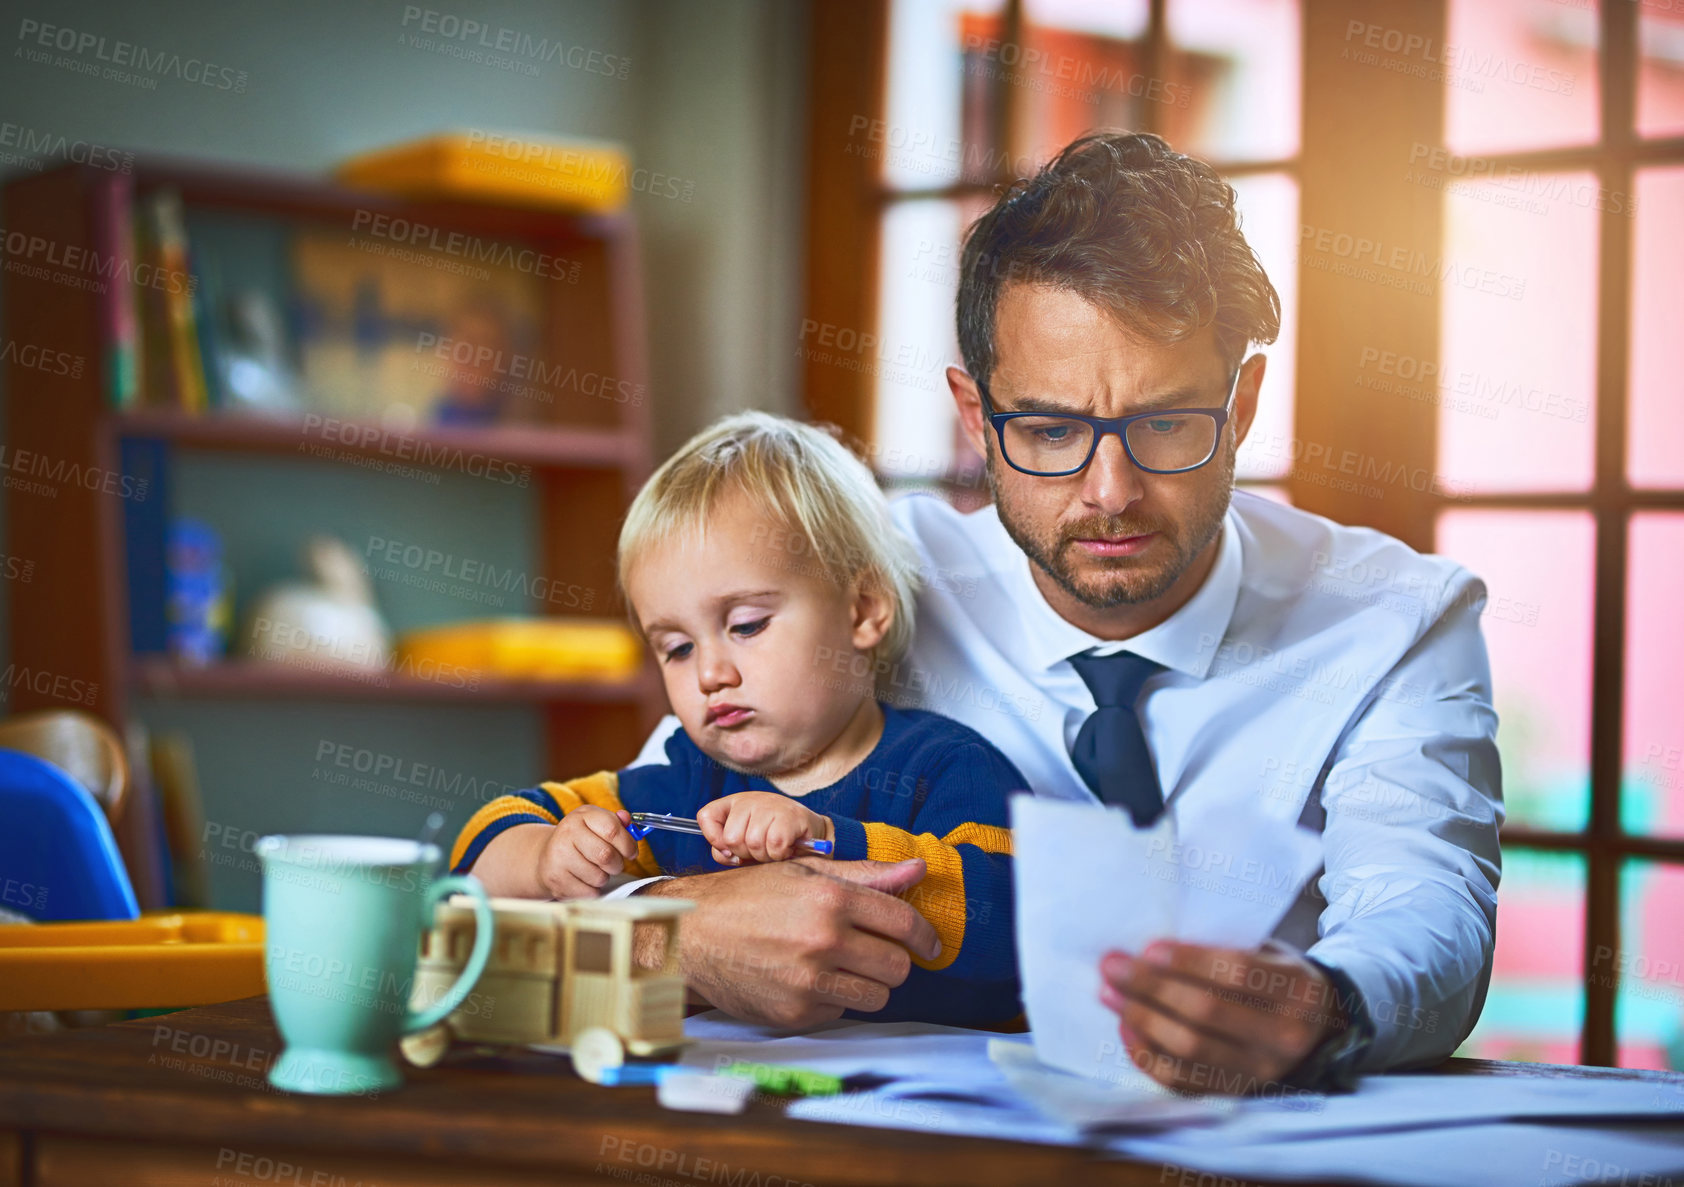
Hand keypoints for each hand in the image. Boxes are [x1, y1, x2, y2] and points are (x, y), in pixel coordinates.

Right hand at [536, 806, 639, 898]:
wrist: (546, 858)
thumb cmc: (580, 841)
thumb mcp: (596, 824)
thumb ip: (616, 822)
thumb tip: (626, 819)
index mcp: (581, 816)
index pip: (612, 830)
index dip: (628, 844)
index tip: (631, 852)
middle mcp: (567, 834)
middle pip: (606, 856)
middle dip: (618, 864)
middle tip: (615, 864)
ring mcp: (558, 857)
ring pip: (599, 877)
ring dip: (604, 877)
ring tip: (596, 870)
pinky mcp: (556, 880)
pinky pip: (589, 892)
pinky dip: (593, 890)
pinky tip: (584, 880)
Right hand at [640, 857, 940, 1027]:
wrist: (690, 936)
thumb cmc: (746, 896)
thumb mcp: (803, 872)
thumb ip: (865, 876)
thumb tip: (916, 869)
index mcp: (830, 898)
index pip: (903, 923)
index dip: (924, 935)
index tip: (930, 944)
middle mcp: (824, 941)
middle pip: (898, 967)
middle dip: (894, 960)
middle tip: (875, 952)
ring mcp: (809, 982)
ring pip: (878, 996)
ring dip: (869, 983)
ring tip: (843, 967)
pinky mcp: (796, 1014)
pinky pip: (842, 1012)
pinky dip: (835, 998)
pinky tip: (809, 979)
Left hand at [696, 791, 832, 863]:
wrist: (808, 830)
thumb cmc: (772, 838)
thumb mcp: (744, 841)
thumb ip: (725, 850)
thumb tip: (728, 855)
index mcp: (734, 803)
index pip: (706, 816)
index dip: (714, 839)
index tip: (729, 850)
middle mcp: (749, 800)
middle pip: (731, 838)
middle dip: (746, 853)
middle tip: (760, 849)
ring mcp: (769, 805)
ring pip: (753, 843)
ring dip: (765, 855)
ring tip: (775, 849)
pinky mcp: (788, 816)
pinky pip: (774, 845)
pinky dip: (780, 855)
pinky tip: (786, 848)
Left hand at [1097, 941, 1348, 1094]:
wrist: (1317, 1030)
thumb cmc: (1277, 979)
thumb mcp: (1268, 953)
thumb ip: (1224, 947)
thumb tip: (1152, 945)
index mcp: (1295, 990)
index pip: (1236, 974)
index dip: (1188, 962)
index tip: (1148, 948)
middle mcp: (1282, 1037)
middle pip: (1205, 1013)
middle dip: (1150, 987)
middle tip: (1113, 966)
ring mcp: (1259, 1072)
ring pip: (1189, 1050)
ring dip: (1140, 1019)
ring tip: (1109, 993)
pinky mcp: (1234, 1093)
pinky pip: (1181, 1081)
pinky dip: (1146, 1054)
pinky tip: (1126, 1027)